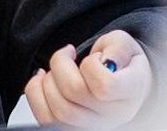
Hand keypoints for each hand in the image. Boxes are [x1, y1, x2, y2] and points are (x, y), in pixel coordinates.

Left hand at [22, 31, 151, 128]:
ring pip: (57, 111)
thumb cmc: (121, 63)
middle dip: (61, 64)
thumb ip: (118, 48)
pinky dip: (36, 93)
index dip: (91, 65)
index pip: (105, 86)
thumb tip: (107, 60)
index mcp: (130, 92)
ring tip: (57, 69)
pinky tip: (43, 80)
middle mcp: (113, 115)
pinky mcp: (72, 129)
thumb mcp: (124, 44)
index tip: (94, 57)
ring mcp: (92, 126)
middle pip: (74, 93)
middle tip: (68, 54)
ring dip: (47, 81)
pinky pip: (45, 119)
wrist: (121, 82)